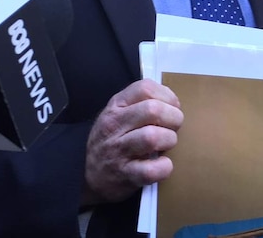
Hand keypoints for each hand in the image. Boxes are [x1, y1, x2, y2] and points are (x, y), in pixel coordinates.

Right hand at [82, 79, 182, 205]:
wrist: (88, 174)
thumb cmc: (113, 140)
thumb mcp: (118, 114)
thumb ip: (141, 103)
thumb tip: (174, 103)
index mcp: (115, 107)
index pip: (144, 88)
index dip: (167, 96)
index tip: (172, 107)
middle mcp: (114, 126)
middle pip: (153, 110)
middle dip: (174, 118)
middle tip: (173, 127)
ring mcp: (118, 151)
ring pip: (153, 137)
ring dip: (169, 140)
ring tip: (167, 144)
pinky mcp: (125, 175)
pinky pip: (151, 170)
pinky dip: (164, 167)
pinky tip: (163, 164)